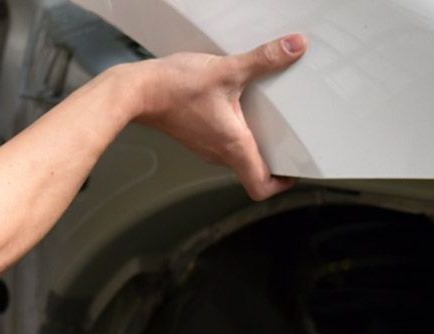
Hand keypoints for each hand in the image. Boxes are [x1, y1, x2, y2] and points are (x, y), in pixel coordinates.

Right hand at [128, 35, 307, 200]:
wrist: (139, 92)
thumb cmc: (175, 89)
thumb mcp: (227, 70)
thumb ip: (263, 59)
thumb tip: (293, 47)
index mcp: (234, 147)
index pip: (261, 187)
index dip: (281, 185)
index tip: (293, 173)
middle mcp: (221, 154)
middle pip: (253, 173)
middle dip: (273, 163)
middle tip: (288, 146)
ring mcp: (208, 149)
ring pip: (239, 159)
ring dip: (254, 147)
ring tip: (268, 126)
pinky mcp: (198, 138)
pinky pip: (224, 145)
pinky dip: (237, 135)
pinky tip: (238, 112)